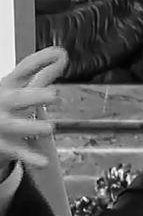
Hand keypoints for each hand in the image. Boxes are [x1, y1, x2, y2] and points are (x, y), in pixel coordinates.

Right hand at [0, 47, 66, 169]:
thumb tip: (62, 53)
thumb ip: (41, 70)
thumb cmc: (4, 101)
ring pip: (16, 126)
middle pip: (18, 98)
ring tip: (49, 127)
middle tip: (53, 94)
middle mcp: (3, 102)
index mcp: (7, 85)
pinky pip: (18, 152)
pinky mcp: (3, 144)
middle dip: (34, 96)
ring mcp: (2, 123)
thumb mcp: (18, 84)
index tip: (60, 55)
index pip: (24, 70)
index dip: (41, 62)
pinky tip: (43, 162)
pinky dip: (30, 157)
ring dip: (32, 126)